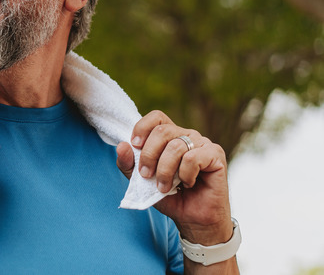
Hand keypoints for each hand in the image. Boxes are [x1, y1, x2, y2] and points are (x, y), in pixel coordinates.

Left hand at [116, 110, 232, 244]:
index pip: (156, 117)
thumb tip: (121, 146)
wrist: (193, 219)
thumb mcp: (141, 182)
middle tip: (146, 175)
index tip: (135, 146)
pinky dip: (185, 174)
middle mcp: (186, 135)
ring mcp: (202, 143)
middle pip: (162, 131)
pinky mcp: (215, 154)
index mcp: (170, 136)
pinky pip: (193, 158)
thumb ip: (129, 164)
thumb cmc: (170, 197)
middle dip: (149, 155)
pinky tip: (188, 184)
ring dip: (165, 171)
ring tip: (164, 187)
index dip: (142, 128)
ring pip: (175, 146)